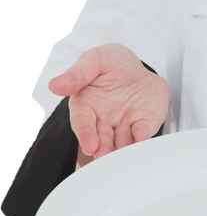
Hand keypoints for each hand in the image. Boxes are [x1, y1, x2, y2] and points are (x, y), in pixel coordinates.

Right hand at [48, 43, 168, 160]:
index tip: (90, 145)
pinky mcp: (144, 123)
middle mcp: (104, 120)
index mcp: (86, 105)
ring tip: (123, 153)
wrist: (139, 66)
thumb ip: (78, 73)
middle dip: (103, 149)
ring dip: (122, 148)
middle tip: (104, 156)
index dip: (86, 134)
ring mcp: (124, 124)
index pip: (82, 122)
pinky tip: (142, 137)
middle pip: (101, 139)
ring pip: (122, 140)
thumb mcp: (95, 59)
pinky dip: (143, 135)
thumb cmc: (113, 63)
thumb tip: (54, 85)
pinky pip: (143, 131)